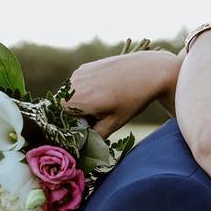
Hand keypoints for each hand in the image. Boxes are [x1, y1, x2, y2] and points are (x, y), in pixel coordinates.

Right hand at [66, 50, 182, 137]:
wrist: (148, 71)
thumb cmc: (133, 99)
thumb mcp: (115, 122)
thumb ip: (95, 135)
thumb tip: (84, 143)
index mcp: (79, 100)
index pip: (62, 119)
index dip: (75, 125)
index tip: (92, 126)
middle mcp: (73, 85)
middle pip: (64, 106)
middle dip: (77, 114)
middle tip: (100, 115)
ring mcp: (78, 73)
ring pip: (70, 95)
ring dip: (81, 101)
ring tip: (105, 101)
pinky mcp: (85, 67)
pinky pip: (78, 84)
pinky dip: (85, 90)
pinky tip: (105, 90)